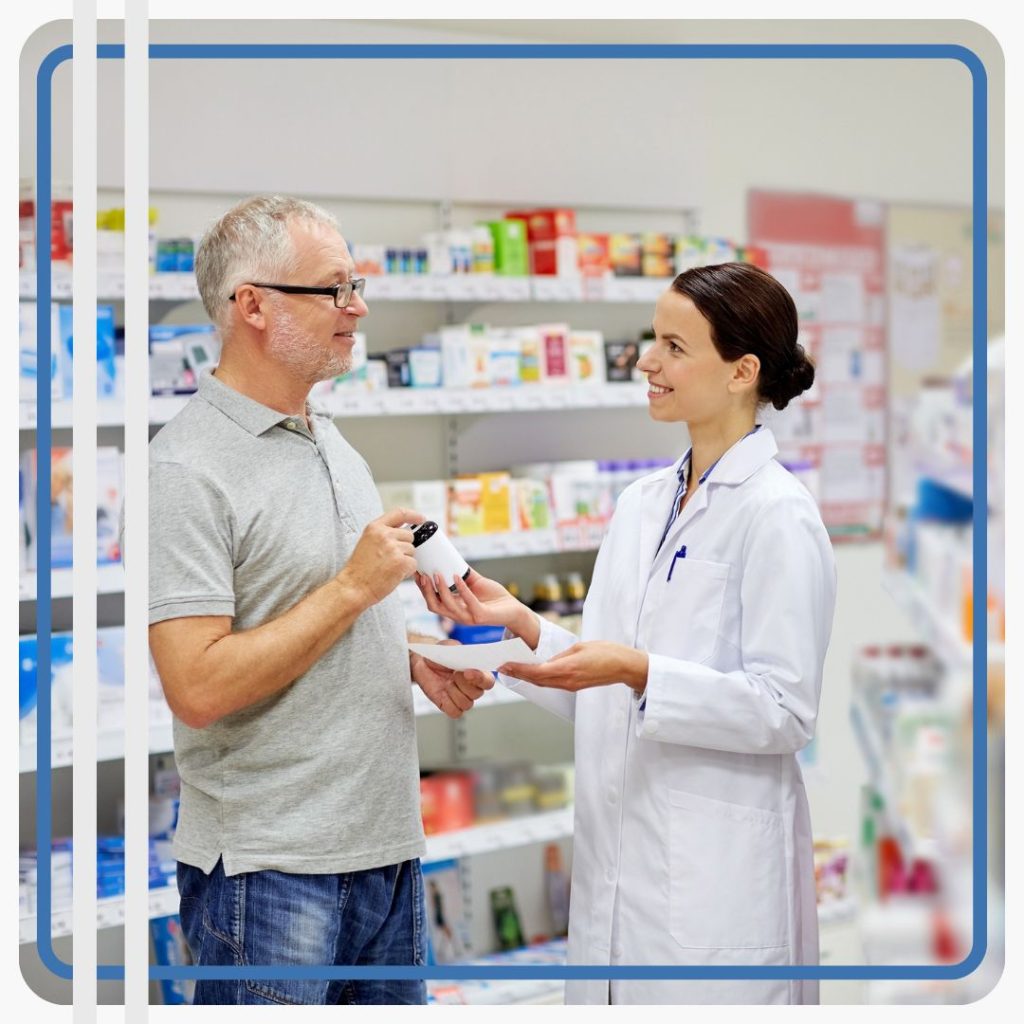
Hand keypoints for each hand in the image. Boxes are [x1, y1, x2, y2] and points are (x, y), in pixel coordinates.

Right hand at [340, 507, 424, 605]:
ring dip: (404, 560)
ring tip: (388, 568)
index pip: (399, 513)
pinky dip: (406, 571)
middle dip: (404, 547)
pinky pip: (413, 564)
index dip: (413, 515)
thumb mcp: (367, 543)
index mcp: (375, 527)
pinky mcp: (401, 562)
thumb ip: (383, 534)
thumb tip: (402, 532)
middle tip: (390, 559)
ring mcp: (393, 548)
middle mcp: (385, 535)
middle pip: (409, 536)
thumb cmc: (359, 570)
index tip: (421, 519)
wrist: (353, 587)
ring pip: (412, 551)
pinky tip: (392, 575)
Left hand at [411, 643, 493, 718]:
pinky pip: (455, 712)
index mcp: (477, 672)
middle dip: (464, 684)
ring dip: (455, 693)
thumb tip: (464, 657)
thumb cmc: (439, 654)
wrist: (423, 662)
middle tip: (454, 674)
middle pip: (477, 694)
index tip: (467, 672)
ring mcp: (461, 697)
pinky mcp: (449, 706)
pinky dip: (448, 703)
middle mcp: (472, 687)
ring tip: (447, 682)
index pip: (488, 682)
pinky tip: (443, 693)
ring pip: (467, 704)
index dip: (481, 679)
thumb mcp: (449, 647)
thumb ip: (458, 650)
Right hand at [414, 569, 533, 637]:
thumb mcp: (476, 583)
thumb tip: (452, 559)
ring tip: (437, 574)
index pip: (432, 601)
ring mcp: (469, 617)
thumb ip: (464, 575)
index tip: (417, 573)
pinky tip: (457, 576)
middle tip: (422, 575)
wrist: (514, 610)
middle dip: (425, 591)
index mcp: (455, 608)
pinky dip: (462, 589)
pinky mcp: (481, 616)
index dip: (422, 589)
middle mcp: (458, 615)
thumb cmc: (495, 598)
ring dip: (440, 589)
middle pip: (434, 606)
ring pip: (448, 606)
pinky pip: (468, 602)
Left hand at [499, 641, 648, 693]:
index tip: (506, 665)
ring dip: (527, 677)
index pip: (537, 672)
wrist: (624, 666)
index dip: (519, 670)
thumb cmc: (606, 652)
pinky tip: (532, 673)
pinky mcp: (575, 686)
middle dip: (518, 674)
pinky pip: (552, 684)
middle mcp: (567, 681)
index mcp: (568, 668)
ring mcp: (571, 686)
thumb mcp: (580, 647)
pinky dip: (539, 679)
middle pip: (536, 680)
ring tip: (513, 670)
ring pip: (543, 684)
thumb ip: (560, 655)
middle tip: (503, 667)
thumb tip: (546, 661)